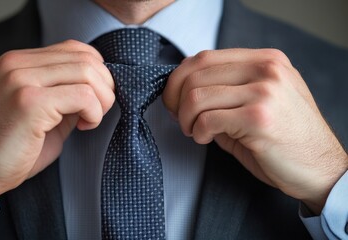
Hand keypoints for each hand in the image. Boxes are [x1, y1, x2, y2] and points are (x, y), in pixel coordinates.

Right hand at [0, 40, 114, 206]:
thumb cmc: (10, 149)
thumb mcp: (41, 112)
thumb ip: (65, 94)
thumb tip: (99, 89)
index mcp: (18, 62)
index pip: (75, 48)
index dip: (97, 72)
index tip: (96, 99)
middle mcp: (17, 64)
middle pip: (85, 57)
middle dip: (105, 86)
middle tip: (98, 112)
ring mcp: (21, 80)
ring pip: (88, 71)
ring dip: (102, 99)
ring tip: (89, 120)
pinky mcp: (30, 102)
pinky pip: (83, 95)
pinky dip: (94, 112)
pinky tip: (82, 127)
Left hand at [163, 48, 347, 213]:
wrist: (320, 168)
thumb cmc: (284, 138)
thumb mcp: (257, 103)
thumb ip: (225, 91)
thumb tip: (181, 92)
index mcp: (266, 60)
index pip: (205, 57)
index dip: (178, 79)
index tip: (173, 99)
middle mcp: (266, 69)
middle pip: (196, 74)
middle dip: (175, 100)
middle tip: (179, 119)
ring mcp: (264, 91)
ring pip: (196, 96)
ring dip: (184, 118)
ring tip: (194, 130)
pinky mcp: (259, 117)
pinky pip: (207, 119)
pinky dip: (197, 132)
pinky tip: (205, 139)